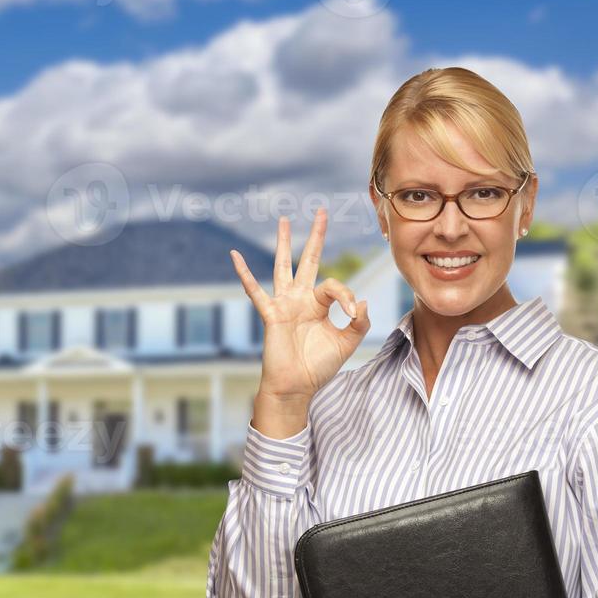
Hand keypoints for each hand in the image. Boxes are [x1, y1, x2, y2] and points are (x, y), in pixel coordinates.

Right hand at [230, 208, 370, 406]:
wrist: (296, 386)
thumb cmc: (318, 367)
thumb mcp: (346, 343)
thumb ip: (358, 322)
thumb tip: (362, 300)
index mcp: (318, 305)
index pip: (334, 285)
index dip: (347, 296)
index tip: (353, 314)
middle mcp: (300, 299)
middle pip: (308, 260)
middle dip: (315, 237)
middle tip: (321, 211)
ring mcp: (283, 304)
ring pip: (283, 266)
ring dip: (283, 243)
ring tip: (284, 220)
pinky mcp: (270, 314)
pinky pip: (254, 291)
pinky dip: (244, 274)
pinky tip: (234, 255)